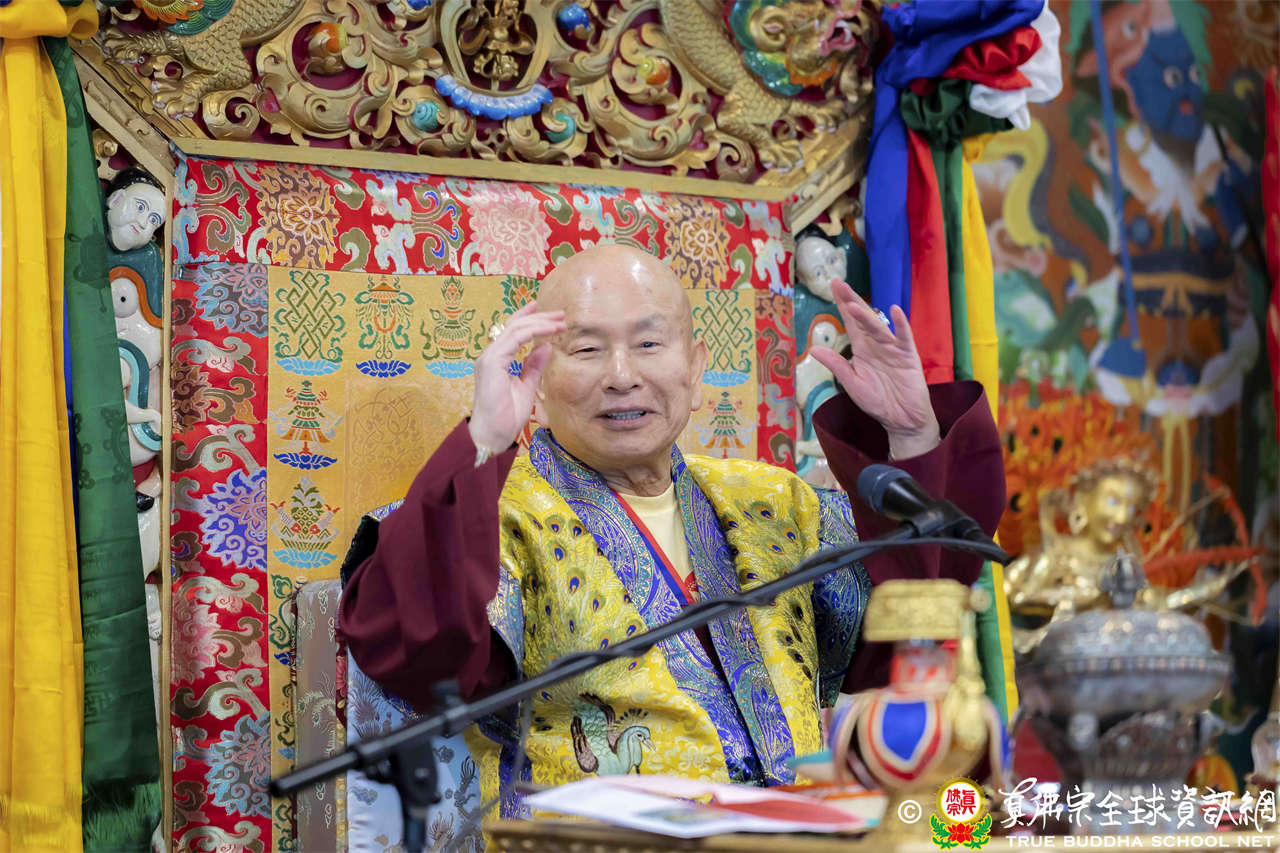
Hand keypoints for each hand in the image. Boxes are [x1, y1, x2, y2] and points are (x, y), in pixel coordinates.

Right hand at [468, 301, 566, 452]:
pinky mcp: (492, 362)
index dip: (529, 318)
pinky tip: (549, 332)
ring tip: (559, 321)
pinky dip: (533, 332)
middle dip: (538, 317)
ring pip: (515, 328)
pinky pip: (515, 339)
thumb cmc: (506, 416)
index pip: (512, 331)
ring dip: (539, 322)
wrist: (493, 435)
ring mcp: (489, 357)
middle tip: (561, 314)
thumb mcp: (526, 386)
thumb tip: (546, 347)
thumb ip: (534, 367)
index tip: (548, 313)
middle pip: (514, 326)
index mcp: (496, 360)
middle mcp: (490, 355)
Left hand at [810, 280, 939, 458]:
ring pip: (878, 328)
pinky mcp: (908, 356)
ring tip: (853, 305)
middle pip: (862, 319)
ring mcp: (893, 348)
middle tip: (839, 283)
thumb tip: (813, 350)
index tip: (834, 285)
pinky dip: (901, 325)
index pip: (849, 323)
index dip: (842, 304)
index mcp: (862, 349)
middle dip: (851, 301)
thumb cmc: (878, 402)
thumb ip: (837, 366)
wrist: (901, 419)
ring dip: (866, 317)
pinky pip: (904, 338)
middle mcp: (876, 344)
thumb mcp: (853, 384)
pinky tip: (895, 312)